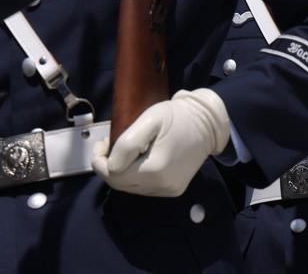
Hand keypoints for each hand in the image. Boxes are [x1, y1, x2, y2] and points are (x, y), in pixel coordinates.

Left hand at [92, 88, 229, 196]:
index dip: (100, 160)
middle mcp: (162, 185)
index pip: (113, 176)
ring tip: (127, 151)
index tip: (104, 142)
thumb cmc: (178, 117)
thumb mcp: (150, 120)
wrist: (207, 124)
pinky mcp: (173, 189)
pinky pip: (144, 187)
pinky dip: (136, 176)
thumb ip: (128, 143)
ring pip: (131, 188)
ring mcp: (168, 190)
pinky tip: (141, 159)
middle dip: (109, 166)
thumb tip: (111, 164)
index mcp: (155, 169)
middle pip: (120, 184)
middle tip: (110, 145)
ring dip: (122, 172)